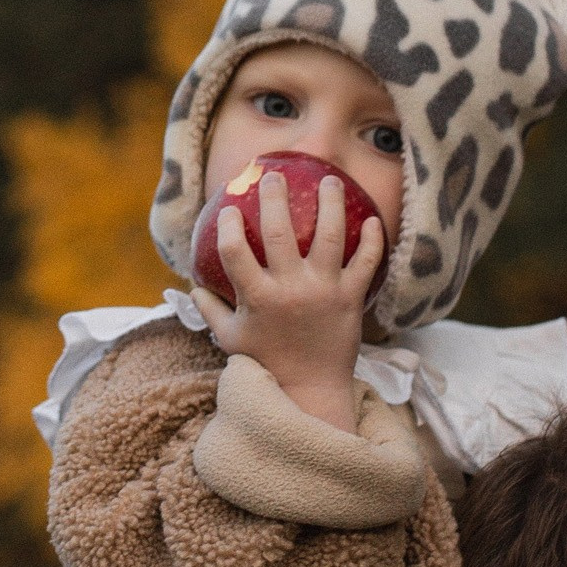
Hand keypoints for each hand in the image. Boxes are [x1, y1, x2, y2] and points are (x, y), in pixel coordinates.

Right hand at [205, 171, 384, 430]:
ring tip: (329, 181)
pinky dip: (372, 239)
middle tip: (274, 176)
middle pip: (279, 232)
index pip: (235, 250)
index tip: (231, 207)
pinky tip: (372, 220)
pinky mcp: (352, 298)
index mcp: (257, 298)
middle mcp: (290, 290)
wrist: (311, 390)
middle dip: (274, 196)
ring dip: (329, 203)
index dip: (230, 224)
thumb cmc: (266, 362)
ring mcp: (324, 292)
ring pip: (330, 236)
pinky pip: (366, 262)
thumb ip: (211, 309)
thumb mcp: (230, 337)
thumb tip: (194, 286)